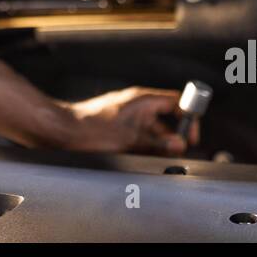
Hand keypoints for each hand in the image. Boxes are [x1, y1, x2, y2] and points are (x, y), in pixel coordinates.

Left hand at [59, 86, 197, 155]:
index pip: (177, 101)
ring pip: (153, 129)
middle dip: (174, 135)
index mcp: (143, 99)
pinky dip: (145, 145)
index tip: (191, 135)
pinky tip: (143, 156)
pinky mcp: (120, 125)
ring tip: (159, 157)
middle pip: (167, 117)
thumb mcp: (131, 139)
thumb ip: (158, 142)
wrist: (65, 130)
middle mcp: (137, 104)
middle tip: (177, 151)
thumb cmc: (92, 129)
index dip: (188, 117)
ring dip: (159, 143)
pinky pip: (140, 134)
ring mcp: (128, 115)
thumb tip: (179, 144)